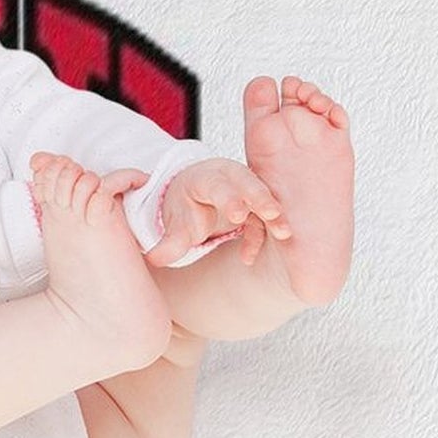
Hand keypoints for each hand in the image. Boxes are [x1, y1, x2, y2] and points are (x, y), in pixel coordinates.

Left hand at [146, 158, 289, 267]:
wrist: (194, 195)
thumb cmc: (186, 206)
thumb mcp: (176, 223)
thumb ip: (168, 243)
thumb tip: (153, 259)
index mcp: (204, 178)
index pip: (218, 185)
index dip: (229, 198)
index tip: (238, 214)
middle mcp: (229, 178)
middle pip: (248, 183)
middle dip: (260, 198)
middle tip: (272, 214)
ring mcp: (246, 187)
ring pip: (264, 197)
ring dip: (274, 215)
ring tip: (283, 233)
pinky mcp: (257, 202)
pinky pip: (264, 217)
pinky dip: (262, 235)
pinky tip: (247, 257)